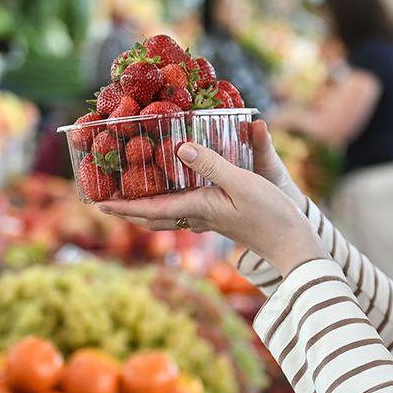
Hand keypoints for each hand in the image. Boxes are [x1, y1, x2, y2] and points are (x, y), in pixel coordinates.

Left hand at [100, 122, 324, 275]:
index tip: (98, 203)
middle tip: (105, 201)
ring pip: (168, 217)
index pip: (151, 209)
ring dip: (145, 209)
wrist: (294, 244)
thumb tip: (178, 149)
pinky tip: (172, 193)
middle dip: (128, 211)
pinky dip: (167, 204)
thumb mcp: (242, 183)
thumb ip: (211, 165)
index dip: (123, 206)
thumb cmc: (271, 213)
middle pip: (153, 217)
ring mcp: (210, 219)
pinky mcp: (221, 218)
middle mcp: (198, 217)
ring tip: (129, 198)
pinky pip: (184, 212)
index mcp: (198, 208)